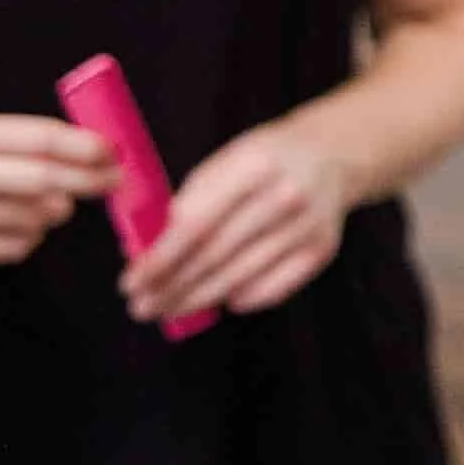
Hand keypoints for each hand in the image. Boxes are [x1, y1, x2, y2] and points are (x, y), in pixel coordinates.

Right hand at [0, 115, 116, 267]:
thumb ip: (30, 138)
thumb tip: (99, 149)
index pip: (38, 139)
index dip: (83, 148)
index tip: (114, 153)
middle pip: (40, 182)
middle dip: (87, 182)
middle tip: (112, 182)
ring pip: (32, 219)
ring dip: (56, 212)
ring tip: (52, 203)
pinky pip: (15, 248)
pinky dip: (31, 237)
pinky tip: (22, 224)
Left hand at [124, 121, 352, 324]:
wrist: (331, 154)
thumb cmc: (265, 159)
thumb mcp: (225, 161)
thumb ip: (190, 200)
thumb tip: (149, 249)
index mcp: (253, 166)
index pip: (196, 224)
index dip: (161, 259)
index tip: (132, 280)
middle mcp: (284, 197)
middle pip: (215, 256)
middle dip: (171, 287)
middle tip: (141, 306)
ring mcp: (306, 227)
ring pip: (240, 279)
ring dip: (196, 301)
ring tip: (166, 310)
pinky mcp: (320, 251)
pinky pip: (272, 290)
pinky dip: (239, 299)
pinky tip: (217, 301)